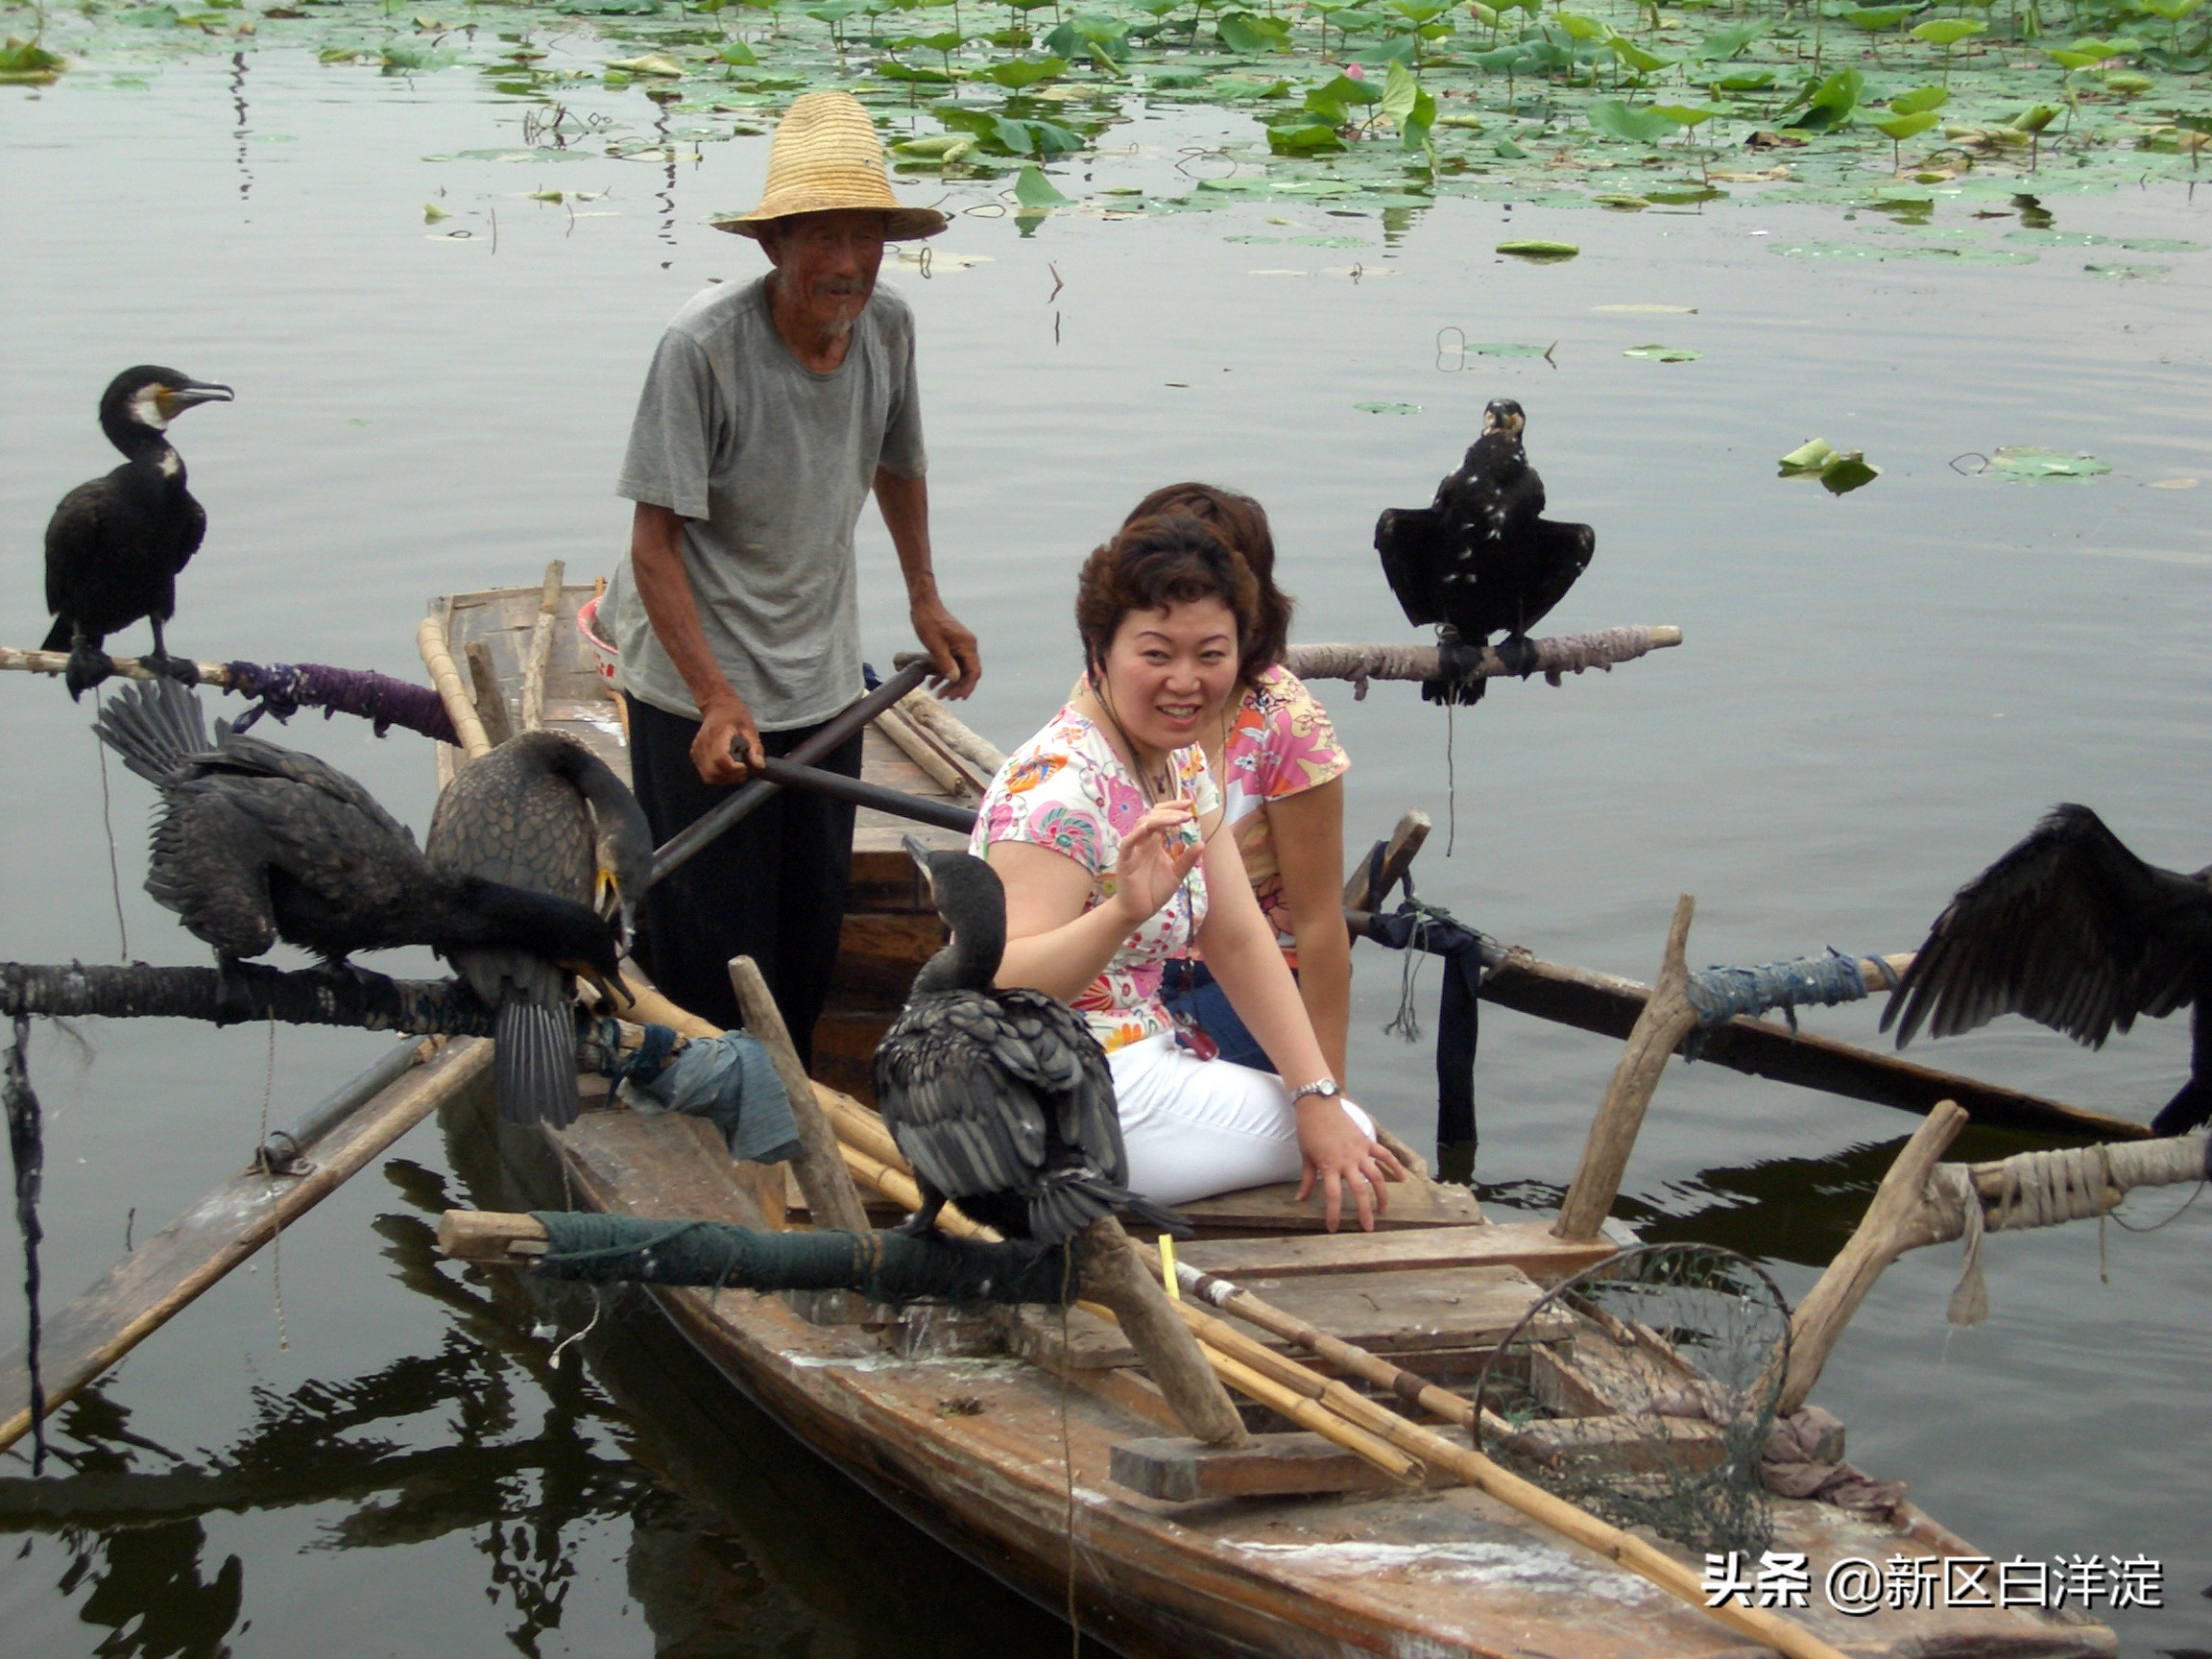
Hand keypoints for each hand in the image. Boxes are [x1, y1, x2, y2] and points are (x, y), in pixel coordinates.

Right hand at [693, 692, 763, 786]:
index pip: (720, 759)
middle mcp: (702, 744)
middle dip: (731, 777)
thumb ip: (755, 747)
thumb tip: (759, 766)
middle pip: (713, 772)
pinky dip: (718, 776)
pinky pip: (705, 774)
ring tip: (737, 771)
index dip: (734, 769)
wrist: (717, 706)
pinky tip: (728, 769)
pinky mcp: (694, 755)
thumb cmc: (735, 715)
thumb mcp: (750, 728)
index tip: (745, 766)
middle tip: (744, 771)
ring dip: (724, 779)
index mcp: (717, 734)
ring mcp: (696, 750)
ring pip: (708, 777)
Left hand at [911, 598, 980, 699]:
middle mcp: (968, 645)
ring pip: (960, 669)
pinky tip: (933, 681)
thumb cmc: (928, 622)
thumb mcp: (935, 645)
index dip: (968, 686)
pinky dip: (944, 672)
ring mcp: (961, 644)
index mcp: (967, 645)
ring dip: (950, 682)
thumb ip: (945, 663)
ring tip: (938, 693)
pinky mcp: (954, 643)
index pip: (974, 671)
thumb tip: (955, 679)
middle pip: (968, 672)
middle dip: (957, 687)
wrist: (924, 604)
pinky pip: (953, 662)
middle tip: (946, 697)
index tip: (960, 698)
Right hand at [1107, 800, 1203, 926]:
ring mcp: (1133, 850)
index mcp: (1154, 843)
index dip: (1174, 808)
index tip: (1190, 804)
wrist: (1138, 912)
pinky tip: (1147, 829)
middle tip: (1187, 811)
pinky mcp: (1125, 861)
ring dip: (1160, 819)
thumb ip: (1186, 860)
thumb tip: (1202, 843)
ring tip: (1177, 819)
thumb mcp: (1176, 875)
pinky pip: (1128, 844)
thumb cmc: (1154, 892)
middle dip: (1170, 810)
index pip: (1162, 818)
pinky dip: (1135, 835)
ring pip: (1142, 825)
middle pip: (1152, 816)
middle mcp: (1143, 842)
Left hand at [1295, 1096, 1408, 1232]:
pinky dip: (1395, 1166)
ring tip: (1383, 1209)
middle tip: (1368, 1228)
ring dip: (1382, 1194)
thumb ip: (1308, 1179)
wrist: (1318, 1105)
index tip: (1333, 1228)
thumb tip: (1300, 1199)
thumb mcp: (1306, 1157)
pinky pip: (1384, 1155)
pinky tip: (1404, 1178)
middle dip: (1364, 1211)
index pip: (1333, 1196)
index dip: (1334, 1214)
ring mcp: (1360, 1151)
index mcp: (1330, 1166)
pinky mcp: (1367, 1142)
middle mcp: (1347, 1161)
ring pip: (1376, 1176)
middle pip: (1359, 1190)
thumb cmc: (1309, 1131)